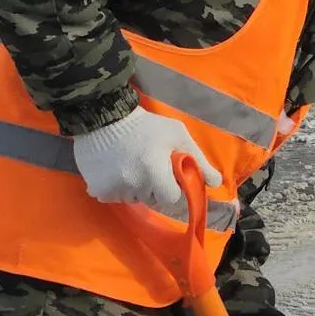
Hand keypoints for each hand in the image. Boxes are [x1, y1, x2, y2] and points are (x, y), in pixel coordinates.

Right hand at [71, 106, 221, 219]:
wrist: (103, 116)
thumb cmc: (145, 125)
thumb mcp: (176, 135)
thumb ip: (198, 159)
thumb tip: (216, 183)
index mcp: (154, 172)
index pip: (170, 198)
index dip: (171, 187)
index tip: (166, 173)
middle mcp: (133, 185)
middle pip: (151, 199)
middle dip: (153, 187)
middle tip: (147, 165)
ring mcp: (113, 189)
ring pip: (132, 198)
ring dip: (134, 187)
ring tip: (129, 164)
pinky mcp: (97, 190)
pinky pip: (113, 197)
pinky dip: (116, 187)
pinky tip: (115, 168)